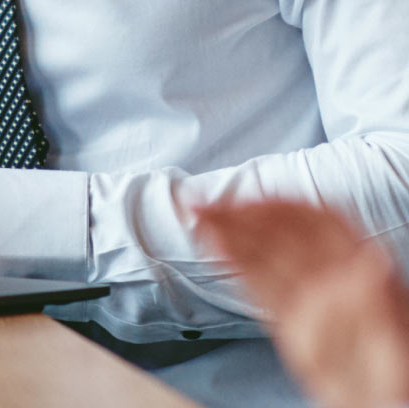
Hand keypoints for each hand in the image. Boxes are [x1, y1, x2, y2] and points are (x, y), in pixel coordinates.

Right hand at [194, 198, 408, 407]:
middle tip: (205, 204)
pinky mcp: (294, 322)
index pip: (313, 222)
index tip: (246, 201)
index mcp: (360, 268)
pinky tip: (216, 248)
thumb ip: (377, 293)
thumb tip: (369, 262)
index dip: (278, 206)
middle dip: (240, 215)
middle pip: (280, 235)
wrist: (388, 403)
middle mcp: (331, 276)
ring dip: (229, 234)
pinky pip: (261, 286)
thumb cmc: (399, 368)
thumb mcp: (396, 328)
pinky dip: (235, 265)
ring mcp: (310, 298)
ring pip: (264, 256)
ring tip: (199, 218)